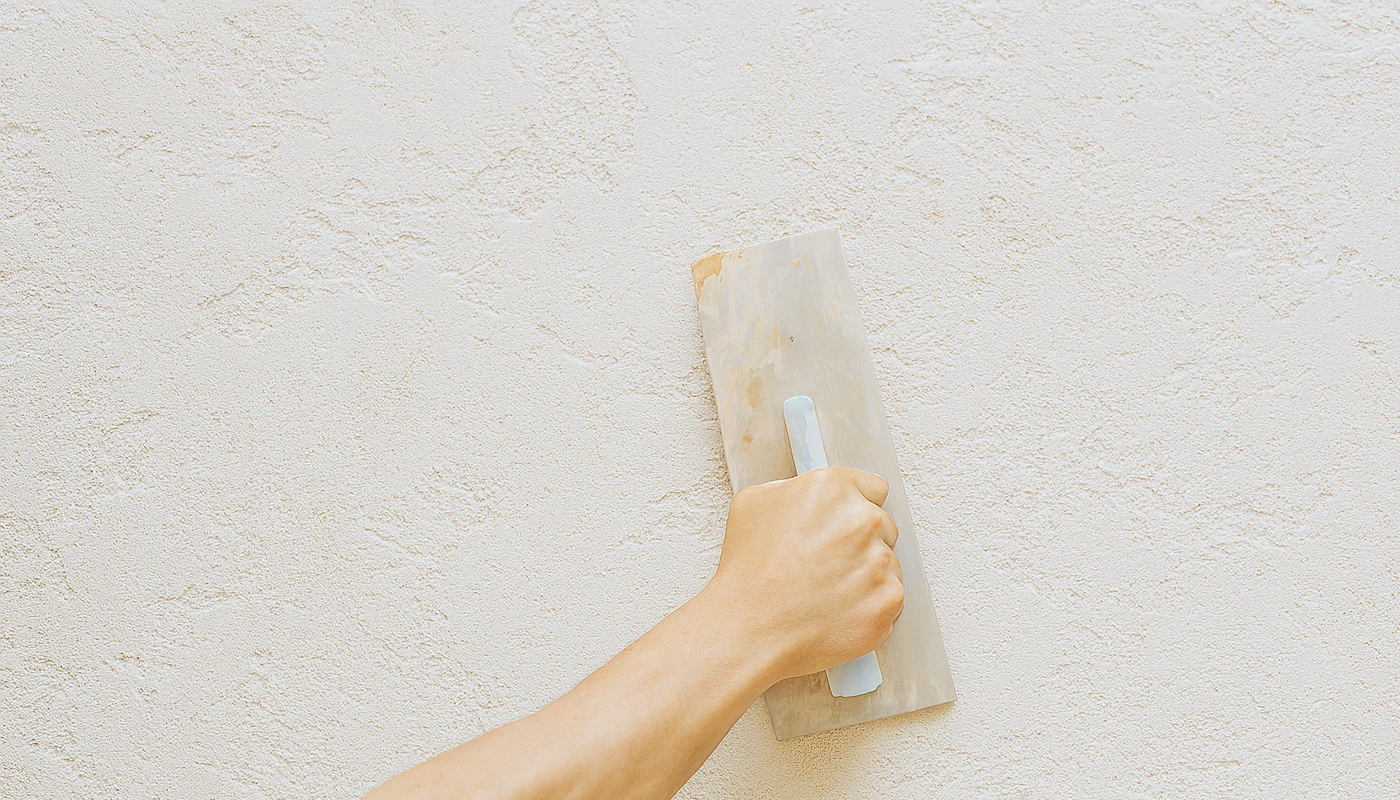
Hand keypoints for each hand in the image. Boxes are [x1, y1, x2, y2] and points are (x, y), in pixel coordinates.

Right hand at [701, 467, 902, 683]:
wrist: (751, 629)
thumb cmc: (748, 571)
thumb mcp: (752, 504)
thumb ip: (790, 490)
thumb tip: (805, 497)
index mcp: (832, 489)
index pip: (873, 488)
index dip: (854, 507)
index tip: (843, 524)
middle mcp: (863, 519)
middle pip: (883, 526)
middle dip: (862, 542)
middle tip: (828, 563)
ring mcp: (880, 561)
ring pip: (887, 564)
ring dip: (867, 575)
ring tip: (828, 592)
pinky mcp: (889, 600)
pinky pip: (890, 597)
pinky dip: (870, 606)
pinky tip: (838, 611)